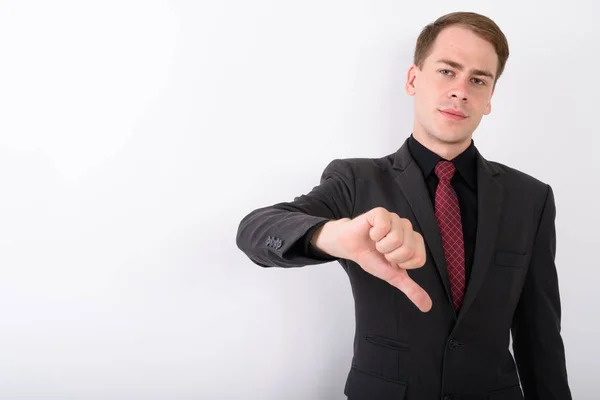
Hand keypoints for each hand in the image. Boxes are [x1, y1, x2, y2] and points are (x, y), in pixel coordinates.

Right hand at [312, 207, 430, 311]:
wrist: (350, 246)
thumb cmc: (372, 257)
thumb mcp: (392, 276)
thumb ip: (410, 288)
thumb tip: (427, 307)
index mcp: (414, 242)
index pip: (418, 259)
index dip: (402, 263)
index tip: (391, 259)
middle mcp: (407, 228)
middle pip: (407, 250)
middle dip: (390, 256)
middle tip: (382, 251)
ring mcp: (395, 218)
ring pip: (396, 239)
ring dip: (381, 246)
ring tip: (376, 242)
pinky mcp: (381, 212)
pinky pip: (383, 227)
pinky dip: (374, 235)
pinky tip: (371, 233)